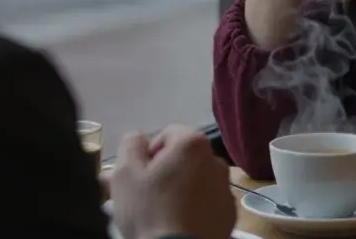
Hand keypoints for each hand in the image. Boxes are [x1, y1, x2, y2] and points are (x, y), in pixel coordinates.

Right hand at [109, 125, 235, 238]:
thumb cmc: (150, 209)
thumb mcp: (125, 173)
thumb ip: (130, 145)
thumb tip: (138, 138)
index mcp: (193, 144)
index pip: (168, 134)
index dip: (149, 152)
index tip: (140, 175)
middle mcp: (216, 161)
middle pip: (184, 158)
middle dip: (165, 171)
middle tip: (146, 194)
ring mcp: (226, 189)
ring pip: (197, 180)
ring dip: (181, 188)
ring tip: (163, 211)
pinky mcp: (230, 214)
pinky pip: (208, 202)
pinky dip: (196, 207)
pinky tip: (180, 222)